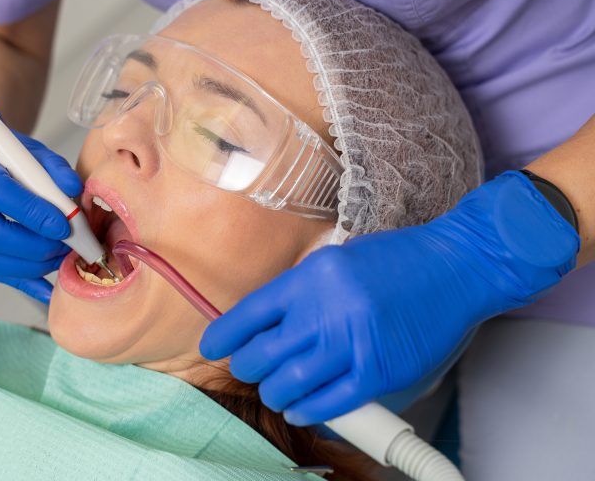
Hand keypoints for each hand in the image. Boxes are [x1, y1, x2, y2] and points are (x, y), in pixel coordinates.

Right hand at [0, 106, 81, 303]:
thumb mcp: (27, 149)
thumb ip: (53, 168)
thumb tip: (74, 190)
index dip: (34, 214)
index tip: (65, 226)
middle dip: (37, 247)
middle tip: (67, 247)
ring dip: (31, 266)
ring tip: (58, 258)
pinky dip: (20, 279)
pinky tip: (45, 284)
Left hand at [200, 171, 579, 424]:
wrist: (457, 267)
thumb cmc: (398, 261)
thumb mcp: (337, 260)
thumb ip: (301, 292)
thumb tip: (265, 323)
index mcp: (309, 277)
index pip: (247, 315)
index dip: (223, 337)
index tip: (213, 347)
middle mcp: (325, 311)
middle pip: (260, 355)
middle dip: (248, 366)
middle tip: (253, 367)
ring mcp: (352, 344)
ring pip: (287, 384)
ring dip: (275, 391)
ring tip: (277, 388)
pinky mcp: (379, 372)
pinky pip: (328, 404)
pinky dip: (306, 410)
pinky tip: (300, 406)